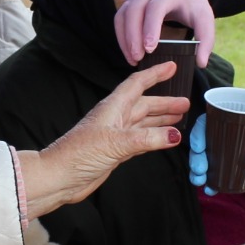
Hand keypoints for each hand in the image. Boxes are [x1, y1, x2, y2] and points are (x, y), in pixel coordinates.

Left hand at [16, 62, 185, 216]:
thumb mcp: (116, 143)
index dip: (155, 75)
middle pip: (144, 104)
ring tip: (180, 117)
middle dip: (164, 102)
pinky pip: (140, 139)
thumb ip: (148, 138)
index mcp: (113, 107)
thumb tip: (175, 134)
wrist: (59, 177)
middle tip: (185, 102)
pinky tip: (164, 138)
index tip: (172, 67)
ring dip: (161, 119)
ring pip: (143, 122)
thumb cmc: (78, 154)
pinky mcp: (115, 151)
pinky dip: (154, 137)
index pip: (137, 84)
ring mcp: (115, 135)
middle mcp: (115, 118)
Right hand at [114, 0, 214, 66]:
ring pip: (123, 14)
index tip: (150, 49)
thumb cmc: (193, 6)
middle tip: (138, 58)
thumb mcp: (205, 20)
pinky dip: (121, 37)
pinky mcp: (130, 3)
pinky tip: (129, 53)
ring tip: (133, 59)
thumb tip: (201, 63)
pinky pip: (119, 19)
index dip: (150, 27)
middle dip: (133, 35)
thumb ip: (206, 41)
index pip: (156, 7)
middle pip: (135, 10)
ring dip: (125, 38)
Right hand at [189, 114, 244, 189]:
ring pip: (211, 163)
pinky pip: (223, 178)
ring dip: (201, 172)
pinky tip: (211, 190)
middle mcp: (233, 139)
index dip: (200, 133)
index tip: (198, 147)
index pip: (211, 123)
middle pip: (206, 145)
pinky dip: (215, 184)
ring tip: (200, 181)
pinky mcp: (242, 173)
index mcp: (238, 123)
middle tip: (200, 169)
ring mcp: (236, 157)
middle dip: (198, 158)